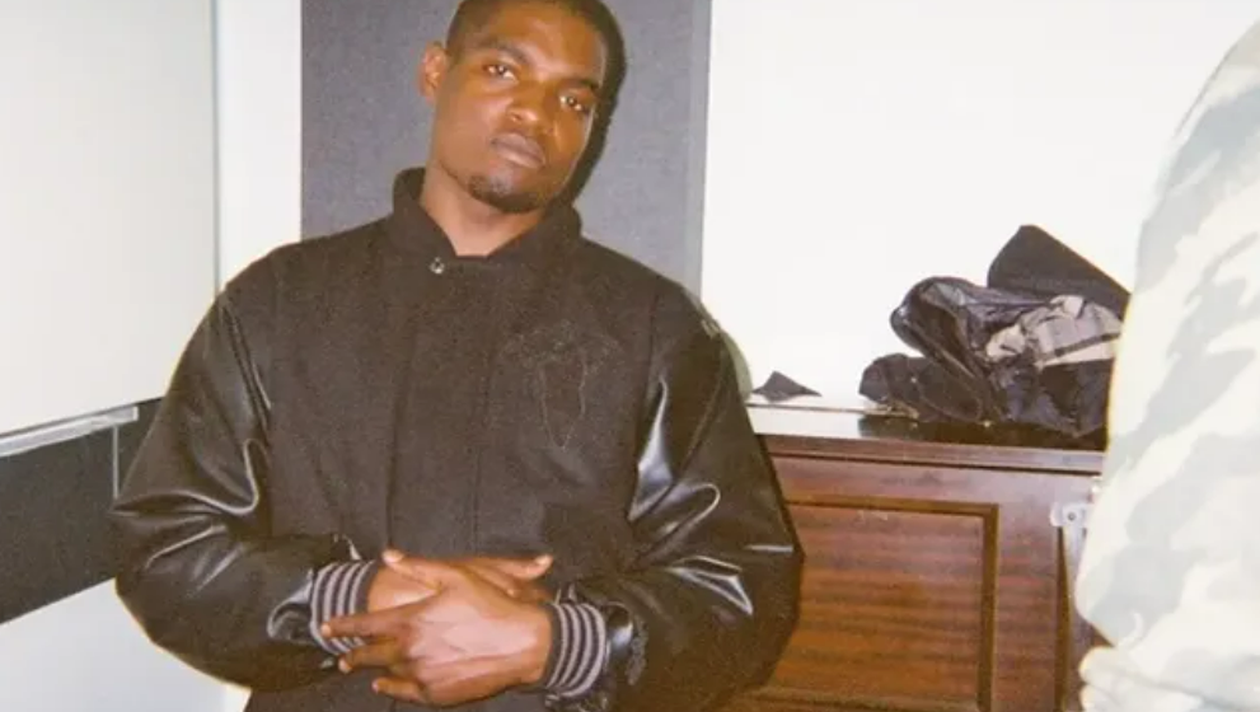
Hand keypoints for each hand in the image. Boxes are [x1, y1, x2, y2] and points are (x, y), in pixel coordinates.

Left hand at [323, 558, 552, 705]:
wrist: (522, 644)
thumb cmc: (491, 606)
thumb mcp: (456, 576)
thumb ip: (419, 567)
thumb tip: (389, 555)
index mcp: (410, 621)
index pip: (364, 625)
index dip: (343, 626)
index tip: (326, 628)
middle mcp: (410, 651)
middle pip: (370, 656)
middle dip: (352, 655)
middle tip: (340, 658)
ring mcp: (422, 676)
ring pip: (387, 674)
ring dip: (373, 670)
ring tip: (361, 669)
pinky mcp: (437, 694)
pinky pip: (406, 693)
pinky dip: (392, 688)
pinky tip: (385, 685)